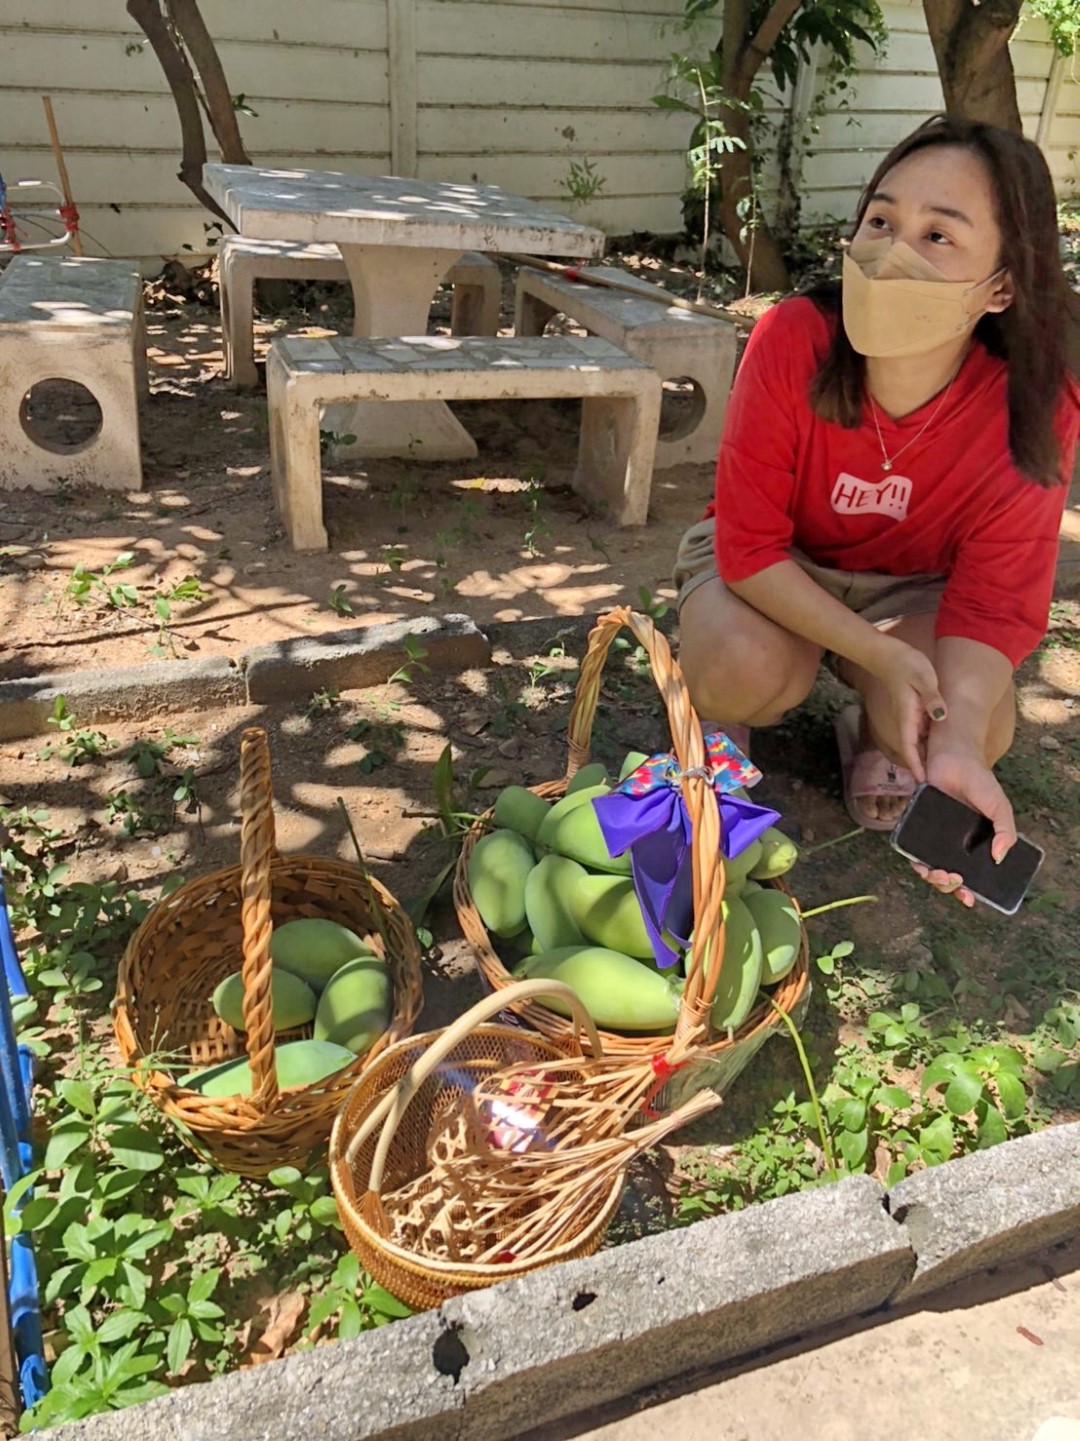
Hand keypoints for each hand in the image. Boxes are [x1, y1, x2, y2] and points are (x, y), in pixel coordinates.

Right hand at [867, 637, 947, 779]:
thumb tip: (940, 717)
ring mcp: (909, 719)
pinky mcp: (913, 714)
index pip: (910, 747)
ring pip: (918, 744)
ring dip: (927, 758)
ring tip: (943, 775)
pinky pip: (921, 735)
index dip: (916, 765)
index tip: (923, 782)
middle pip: (914, 751)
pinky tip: (942, 751)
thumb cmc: (907, 665)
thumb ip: (932, 698)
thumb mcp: (924, 678)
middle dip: (923, 768)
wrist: (890, 656)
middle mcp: (906, 722)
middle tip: (938, 786)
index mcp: (907, 717)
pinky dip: (929, 746)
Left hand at [911, 747, 1017, 906]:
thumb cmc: (979, 781)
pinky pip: (912, 847)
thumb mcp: (999, 807)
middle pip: (947, 875)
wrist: (954, 756)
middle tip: (954, 879)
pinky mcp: (917, 823)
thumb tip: (998, 858)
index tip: (968, 899)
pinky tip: (921, 863)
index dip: (967, 890)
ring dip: (932, 877)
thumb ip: (1005, 831)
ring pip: (929, 865)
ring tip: (937, 873)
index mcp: (973, 843)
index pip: (970, 873)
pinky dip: (915, 859)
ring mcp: (934, 834)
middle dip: (949, 885)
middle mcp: (953, 843)